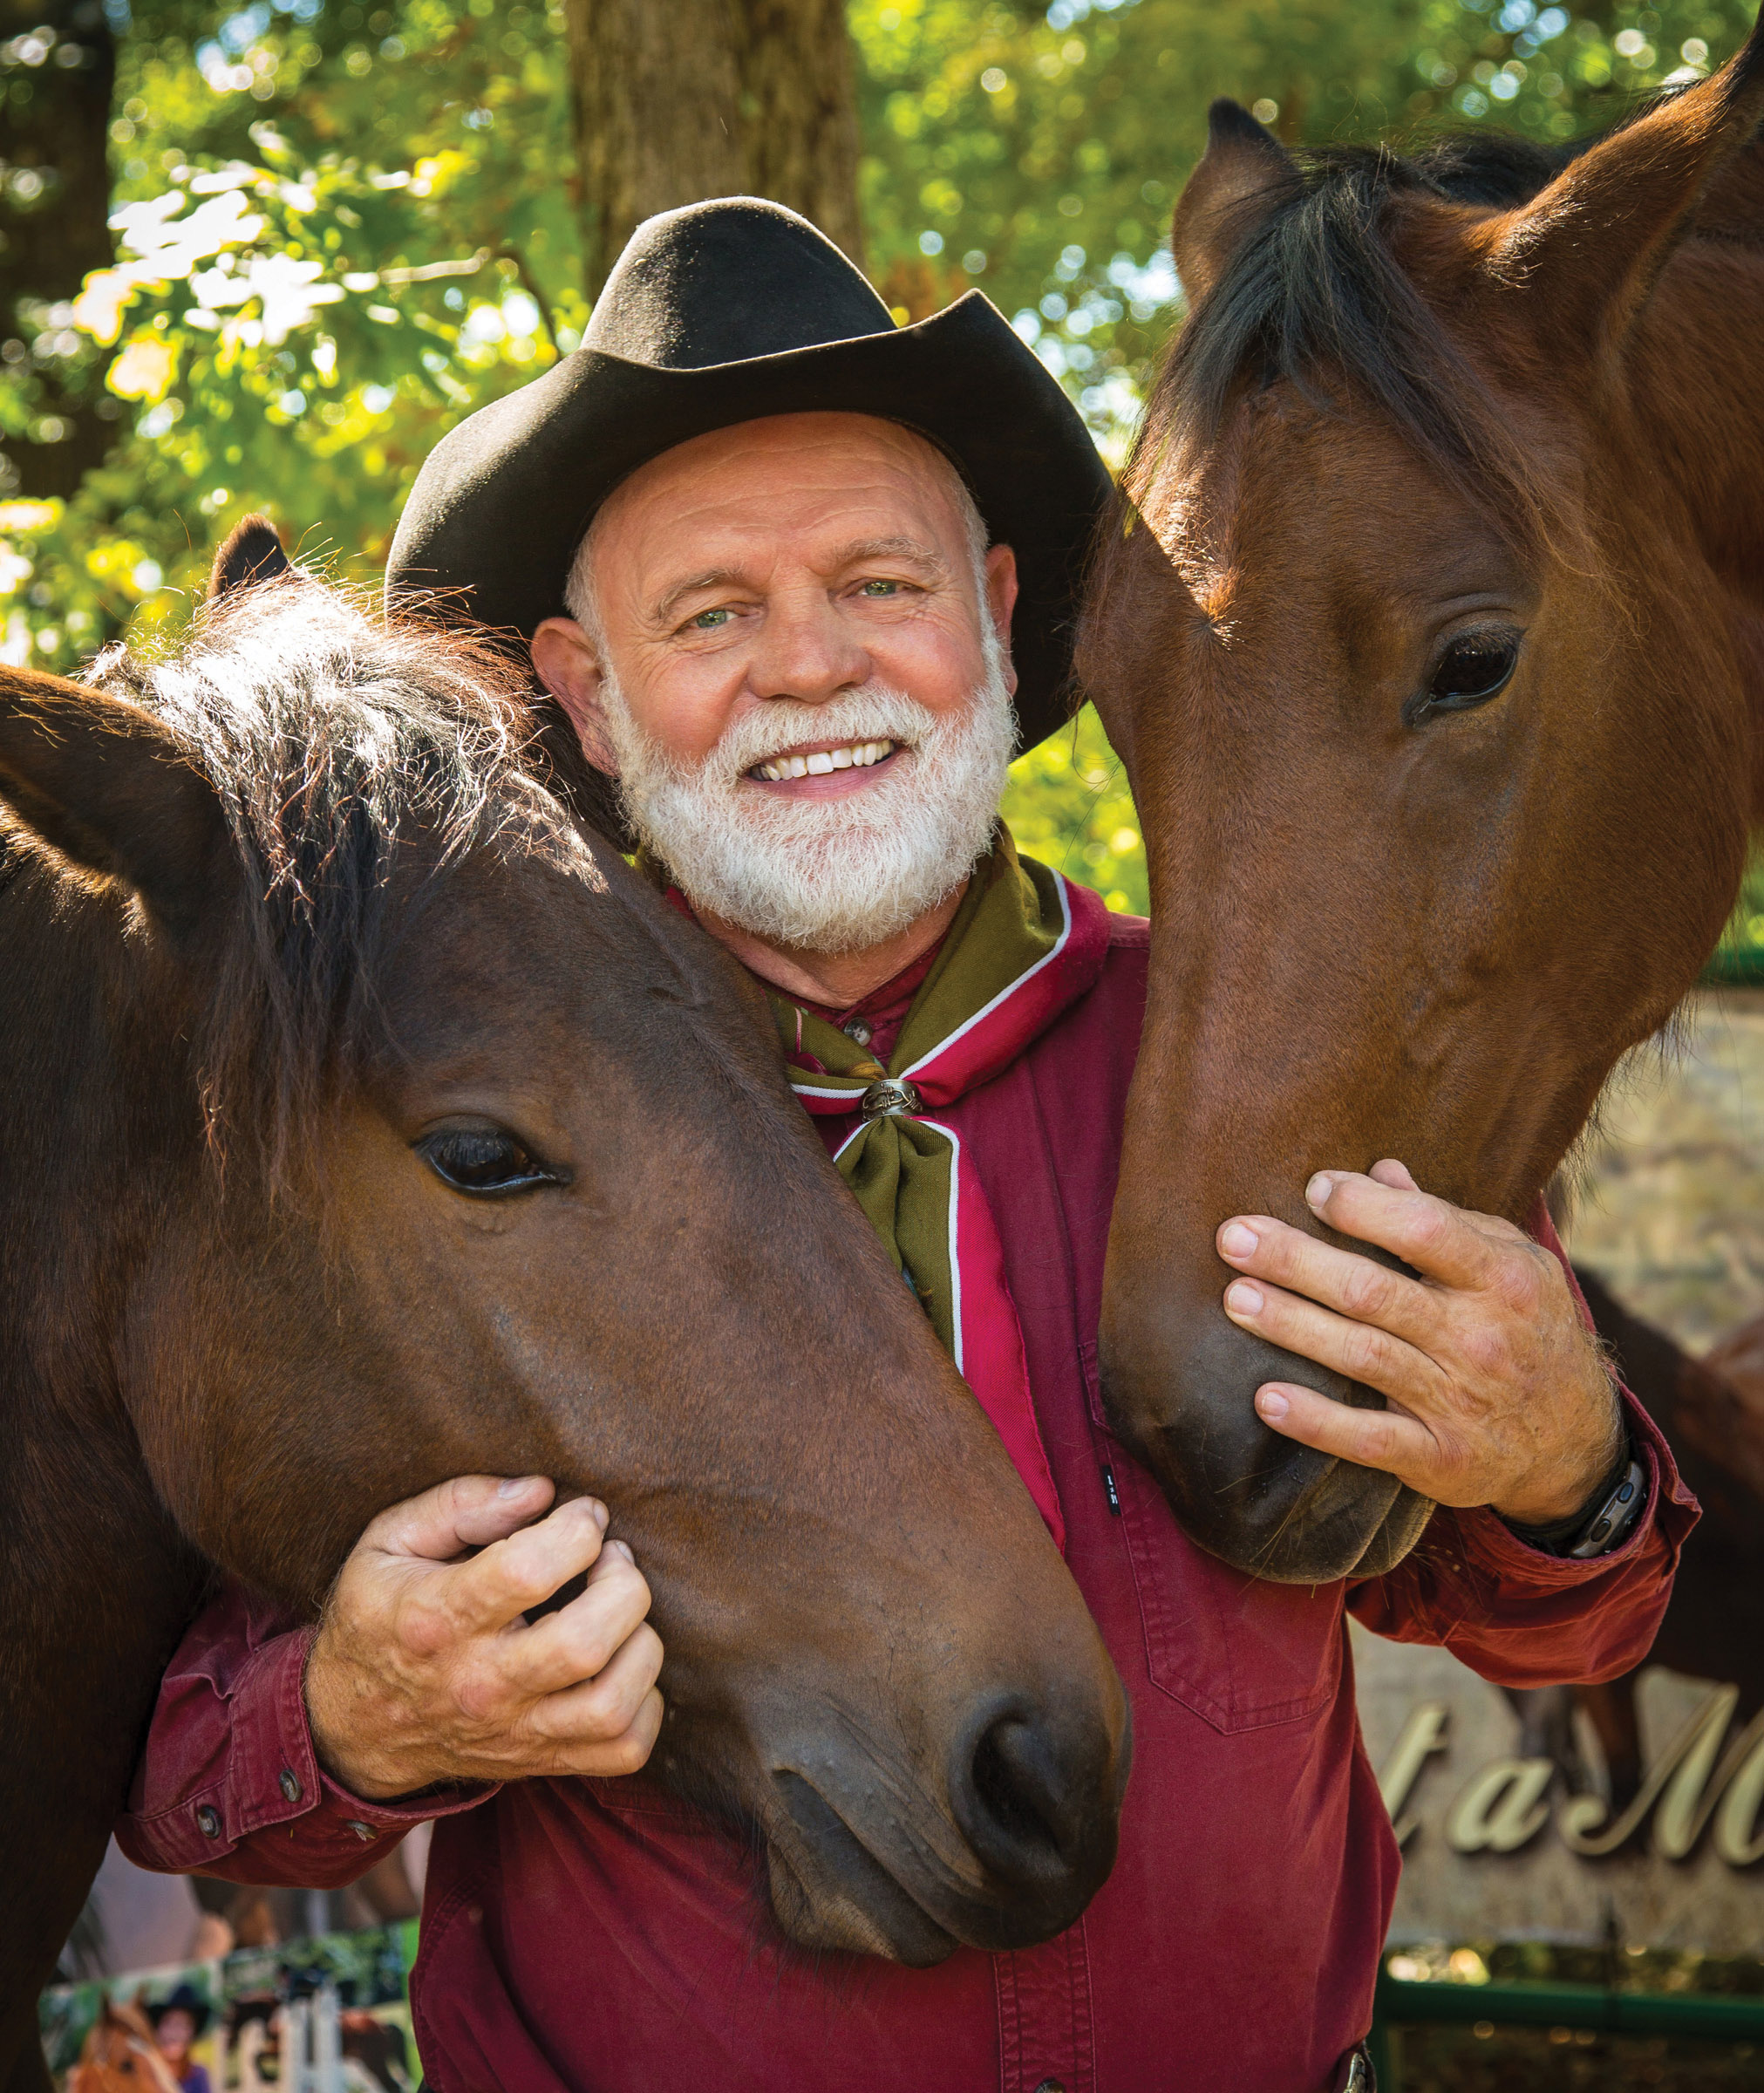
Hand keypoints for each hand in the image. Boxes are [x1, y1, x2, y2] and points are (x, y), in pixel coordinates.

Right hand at [305, 1476, 663, 1799]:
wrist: (351, 1729)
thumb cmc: (380, 1616)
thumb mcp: (388, 1541)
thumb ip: (460, 1504)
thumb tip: (541, 1491)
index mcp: (436, 1618)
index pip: (529, 1572)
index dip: (577, 1528)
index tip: (582, 1514)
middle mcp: (479, 1683)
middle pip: (585, 1642)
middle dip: (623, 1583)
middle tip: (611, 1559)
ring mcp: (513, 1731)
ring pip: (612, 1704)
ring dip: (641, 1643)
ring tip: (622, 1610)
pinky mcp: (539, 1759)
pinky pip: (623, 1749)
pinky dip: (645, 1702)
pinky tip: (622, 1662)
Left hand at [1216, 1160, 1622, 1524]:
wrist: (1576, 1440)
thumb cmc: (1524, 1327)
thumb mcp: (1508, 1263)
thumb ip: (1443, 1219)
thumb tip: (1378, 1169)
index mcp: (1501, 1278)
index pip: (1425, 1230)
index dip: (1363, 1208)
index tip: (1314, 1189)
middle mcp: (1481, 1339)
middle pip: (1374, 1292)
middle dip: (1296, 1261)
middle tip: (1232, 1237)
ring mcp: (1460, 1402)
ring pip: (1363, 1356)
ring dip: (1291, 1325)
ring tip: (1235, 1298)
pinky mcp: (1440, 1458)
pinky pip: (1369, 1440)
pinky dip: (1316, 1420)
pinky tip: (1267, 1399)